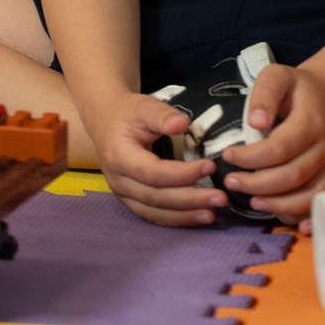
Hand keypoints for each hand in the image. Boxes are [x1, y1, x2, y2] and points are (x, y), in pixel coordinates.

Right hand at [87, 88, 226, 227]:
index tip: (210, 166)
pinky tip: (198, 217)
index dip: (182, 174)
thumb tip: (183, 124)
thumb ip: (161, 114)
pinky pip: (153, 215)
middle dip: (190, 200)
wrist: (104, 121)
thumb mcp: (142, 106)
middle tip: (220, 197)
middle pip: (156, 197)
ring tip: (213, 213)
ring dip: (185, 215)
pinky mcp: (130, 200)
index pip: (152, 172)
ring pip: (154, 212)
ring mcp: (122, 193)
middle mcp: (117, 179)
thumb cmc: (126, 113)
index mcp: (118, 156)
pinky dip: (176, 219)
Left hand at [220, 61, 324, 224]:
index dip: (252, 158)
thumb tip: (254, 123)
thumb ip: (264, 94)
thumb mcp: (277, 76)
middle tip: (231, 182)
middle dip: (258, 184)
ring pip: (310, 195)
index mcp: (312, 121)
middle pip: (292, 175)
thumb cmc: (298, 89)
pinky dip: (311, 216)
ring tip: (252, 201)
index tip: (228, 156)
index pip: (280, 148)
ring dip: (279, 204)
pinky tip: (292, 223)